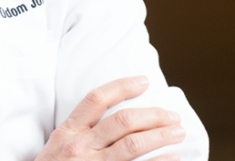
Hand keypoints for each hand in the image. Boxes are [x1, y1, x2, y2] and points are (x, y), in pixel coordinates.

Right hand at [36, 76, 185, 160]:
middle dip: (153, 115)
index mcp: (68, 132)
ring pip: (133, 144)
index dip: (122, 86)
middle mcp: (80, 147)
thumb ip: (79, 133)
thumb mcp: (56, 148)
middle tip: (172, 116)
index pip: (97, 99)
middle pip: (123, 121)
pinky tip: (172, 158)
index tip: (144, 81)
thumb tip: (115, 121)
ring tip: (177, 132)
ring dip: (160, 136)